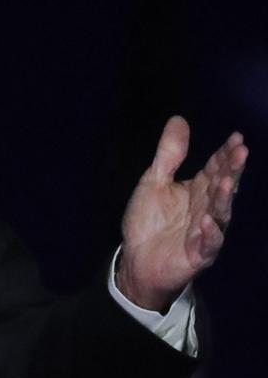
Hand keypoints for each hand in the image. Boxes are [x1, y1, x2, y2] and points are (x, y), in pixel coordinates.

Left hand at [117, 116, 247, 310]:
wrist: (137, 259)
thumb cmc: (149, 220)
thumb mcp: (154, 181)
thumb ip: (168, 154)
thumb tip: (179, 118)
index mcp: (197, 190)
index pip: (215, 168)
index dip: (225, 154)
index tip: (236, 137)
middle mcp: (206, 208)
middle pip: (222, 187)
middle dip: (231, 171)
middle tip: (241, 152)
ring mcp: (204, 232)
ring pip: (219, 214)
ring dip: (223, 199)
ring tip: (225, 182)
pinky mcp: (197, 254)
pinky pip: (206, 244)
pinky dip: (208, 233)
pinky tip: (206, 220)